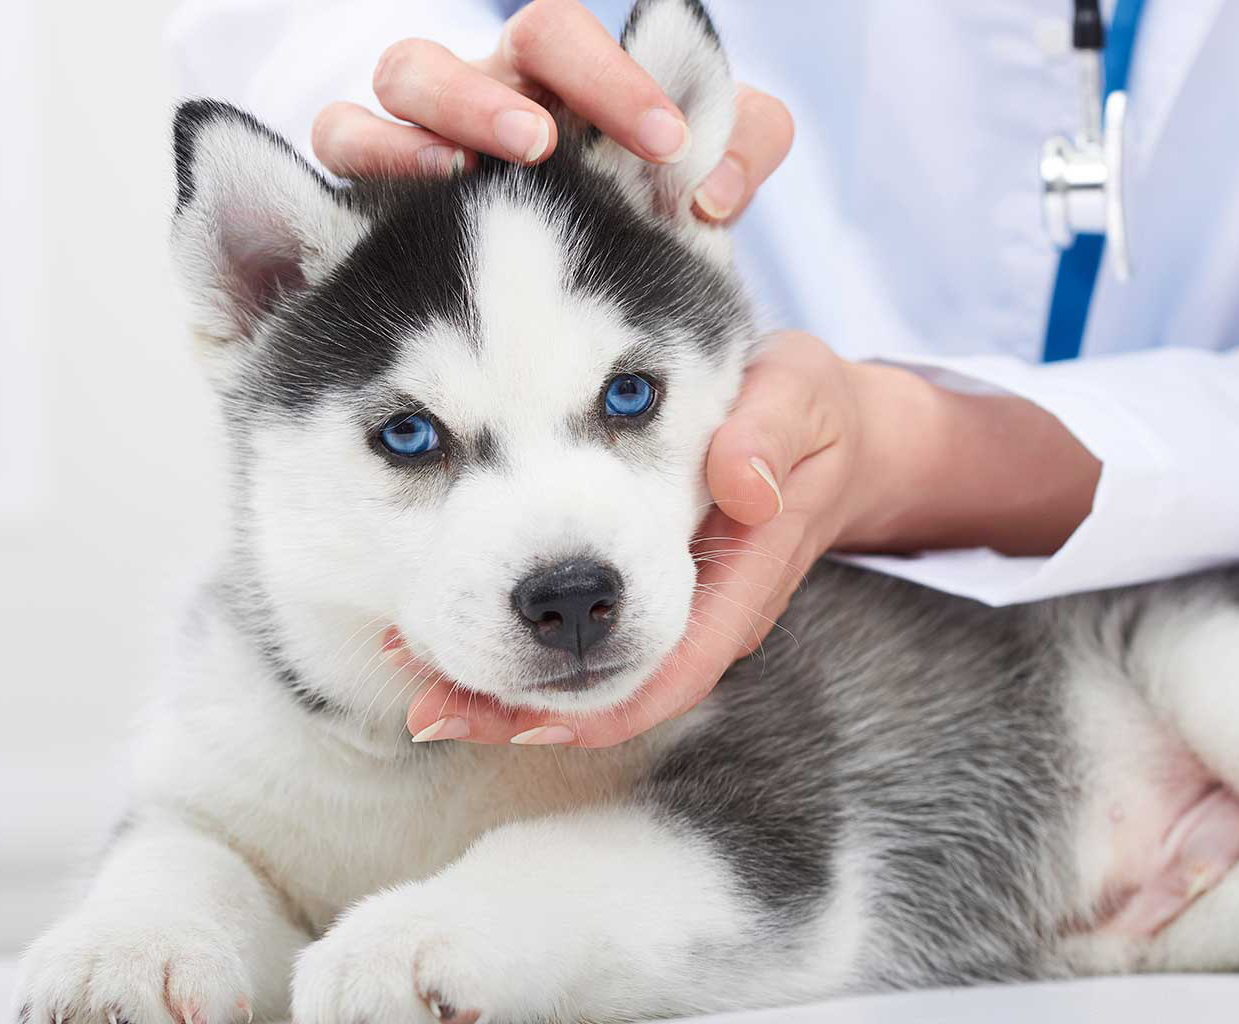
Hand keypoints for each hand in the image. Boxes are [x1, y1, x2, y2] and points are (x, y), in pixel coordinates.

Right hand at [310, 0, 792, 222]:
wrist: (538, 329)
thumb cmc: (620, 236)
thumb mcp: (694, 196)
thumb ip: (737, 159)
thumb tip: (718, 188)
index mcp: (568, 88)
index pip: (578, 44)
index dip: (617, 79)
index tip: (666, 145)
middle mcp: (497, 95)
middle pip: (499, 46)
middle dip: (526, 84)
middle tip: (546, 145)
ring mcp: (426, 130)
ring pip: (408, 74)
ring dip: (445, 111)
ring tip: (468, 167)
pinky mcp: (366, 182)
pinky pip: (341, 137)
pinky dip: (372, 152)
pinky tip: (415, 196)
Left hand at [397, 330, 1101, 746]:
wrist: (831, 432)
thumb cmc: (811, 411)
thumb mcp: (802, 399)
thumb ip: (772, 435)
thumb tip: (742, 484)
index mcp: (740, 582)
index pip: (671, 668)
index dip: (598, 704)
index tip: (521, 720)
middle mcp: (703, 615)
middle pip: (613, 691)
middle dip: (523, 708)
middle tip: (430, 708)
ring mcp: (673, 608)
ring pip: (588, 671)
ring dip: (506, 681)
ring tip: (415, 671)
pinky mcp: (645, 587)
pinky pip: (583, 633)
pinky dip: (517, 636)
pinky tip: (452, 622)